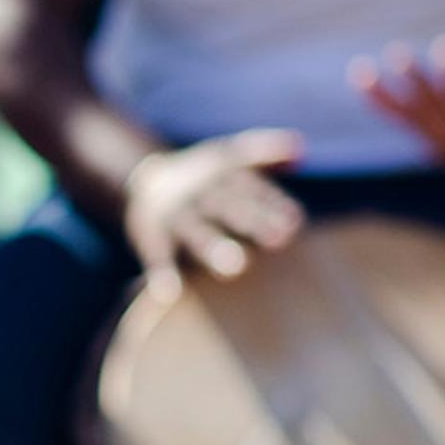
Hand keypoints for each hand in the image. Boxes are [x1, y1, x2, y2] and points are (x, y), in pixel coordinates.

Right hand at [120, 129, 306, 285]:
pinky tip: (168, 294)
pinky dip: (161, 273)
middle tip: (280, 240)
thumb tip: (300, 149)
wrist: (144, 180)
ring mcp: (175, 216)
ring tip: (235, 268)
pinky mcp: (151, 235)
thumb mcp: (229, 156)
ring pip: (195, 231)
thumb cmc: (205, 178)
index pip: (251, 189)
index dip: (272, 204)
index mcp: (222, 177)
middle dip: (253, 222)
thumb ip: (264, 151)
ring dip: (213, 247)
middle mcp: (200, 195)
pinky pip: (155, 254)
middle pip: (228, 207)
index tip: (294, 222)